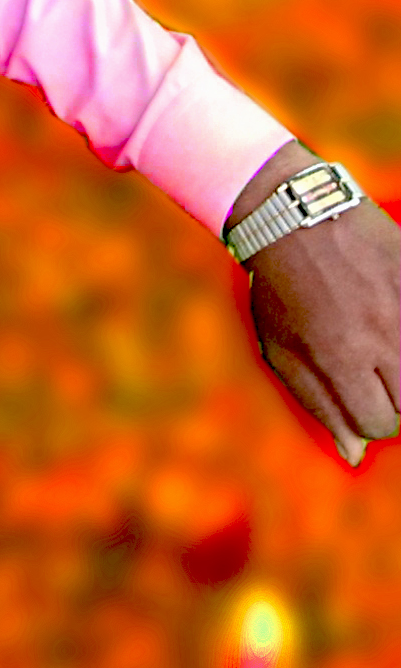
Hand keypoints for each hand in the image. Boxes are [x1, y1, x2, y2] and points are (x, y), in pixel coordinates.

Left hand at [225, 141, 400, 464]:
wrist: (292, 213)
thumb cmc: (280, 286)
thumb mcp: (281, 348)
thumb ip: (319, 403)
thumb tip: (354, 454)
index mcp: (340, 357)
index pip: (378, 424)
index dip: (369, 418)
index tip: (358, 397)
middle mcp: (378, 333)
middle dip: (391, 397)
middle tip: (371, 372)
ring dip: (400, 366)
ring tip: (381, 347)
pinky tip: (389, 319)